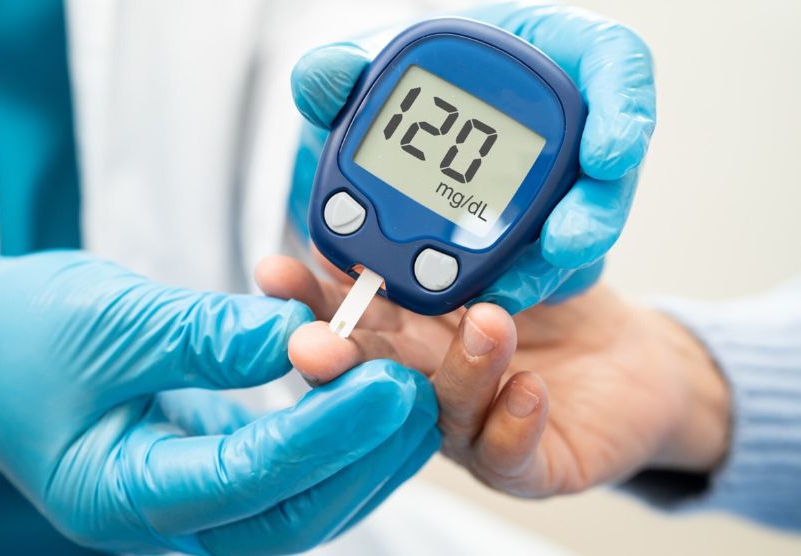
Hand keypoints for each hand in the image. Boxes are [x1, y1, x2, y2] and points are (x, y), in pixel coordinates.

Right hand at [0, 251, 439, 553]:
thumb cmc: (19, 334)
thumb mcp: (107, 321)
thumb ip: (206, 335)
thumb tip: (304, 334)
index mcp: (117, 492)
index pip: (243, 479)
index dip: (321, 434)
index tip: (382, 384)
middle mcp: (157, 514)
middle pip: (285, 517)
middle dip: (357, 459)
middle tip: (411, 392)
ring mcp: (183, 498)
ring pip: (293, 505)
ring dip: (356, 456)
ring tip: (408, 396)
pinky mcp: (203, 467)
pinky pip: (281, 473)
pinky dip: (327, 440)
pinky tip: (363, 399)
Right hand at [259, 255, 729, 496]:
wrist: (634, 363)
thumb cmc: (562, 306)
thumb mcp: (514, 242)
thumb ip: (462, 221)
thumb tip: (405, 172)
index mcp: (411, 329)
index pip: (346, 312)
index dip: (307, 295)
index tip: (275, 273)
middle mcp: (427, 381)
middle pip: (370, 372)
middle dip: (336, 355)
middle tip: (313, 344)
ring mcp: (470, 426)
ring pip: (439, 410)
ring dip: (454, 368)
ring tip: (487, 322)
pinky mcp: (525, 462)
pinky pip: (508, 453)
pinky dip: (512, 422)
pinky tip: (528, 388)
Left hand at [289, 1, 655, 312]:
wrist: (393, 145)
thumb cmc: (399, 94)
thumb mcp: (365, 77)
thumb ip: (342, 73)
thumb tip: (326, 78)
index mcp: (539, 59)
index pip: (612, 63)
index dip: (624, 104)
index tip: (609, 152)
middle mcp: (562, 127)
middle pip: (608, 167)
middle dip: (594, 212)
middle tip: (565, 243)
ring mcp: (556, 188)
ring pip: (577, 230)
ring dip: (549, 266)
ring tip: (511, 291)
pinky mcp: (536, 239)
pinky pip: (538, 266)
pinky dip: (514, 286)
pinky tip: (481, 303)